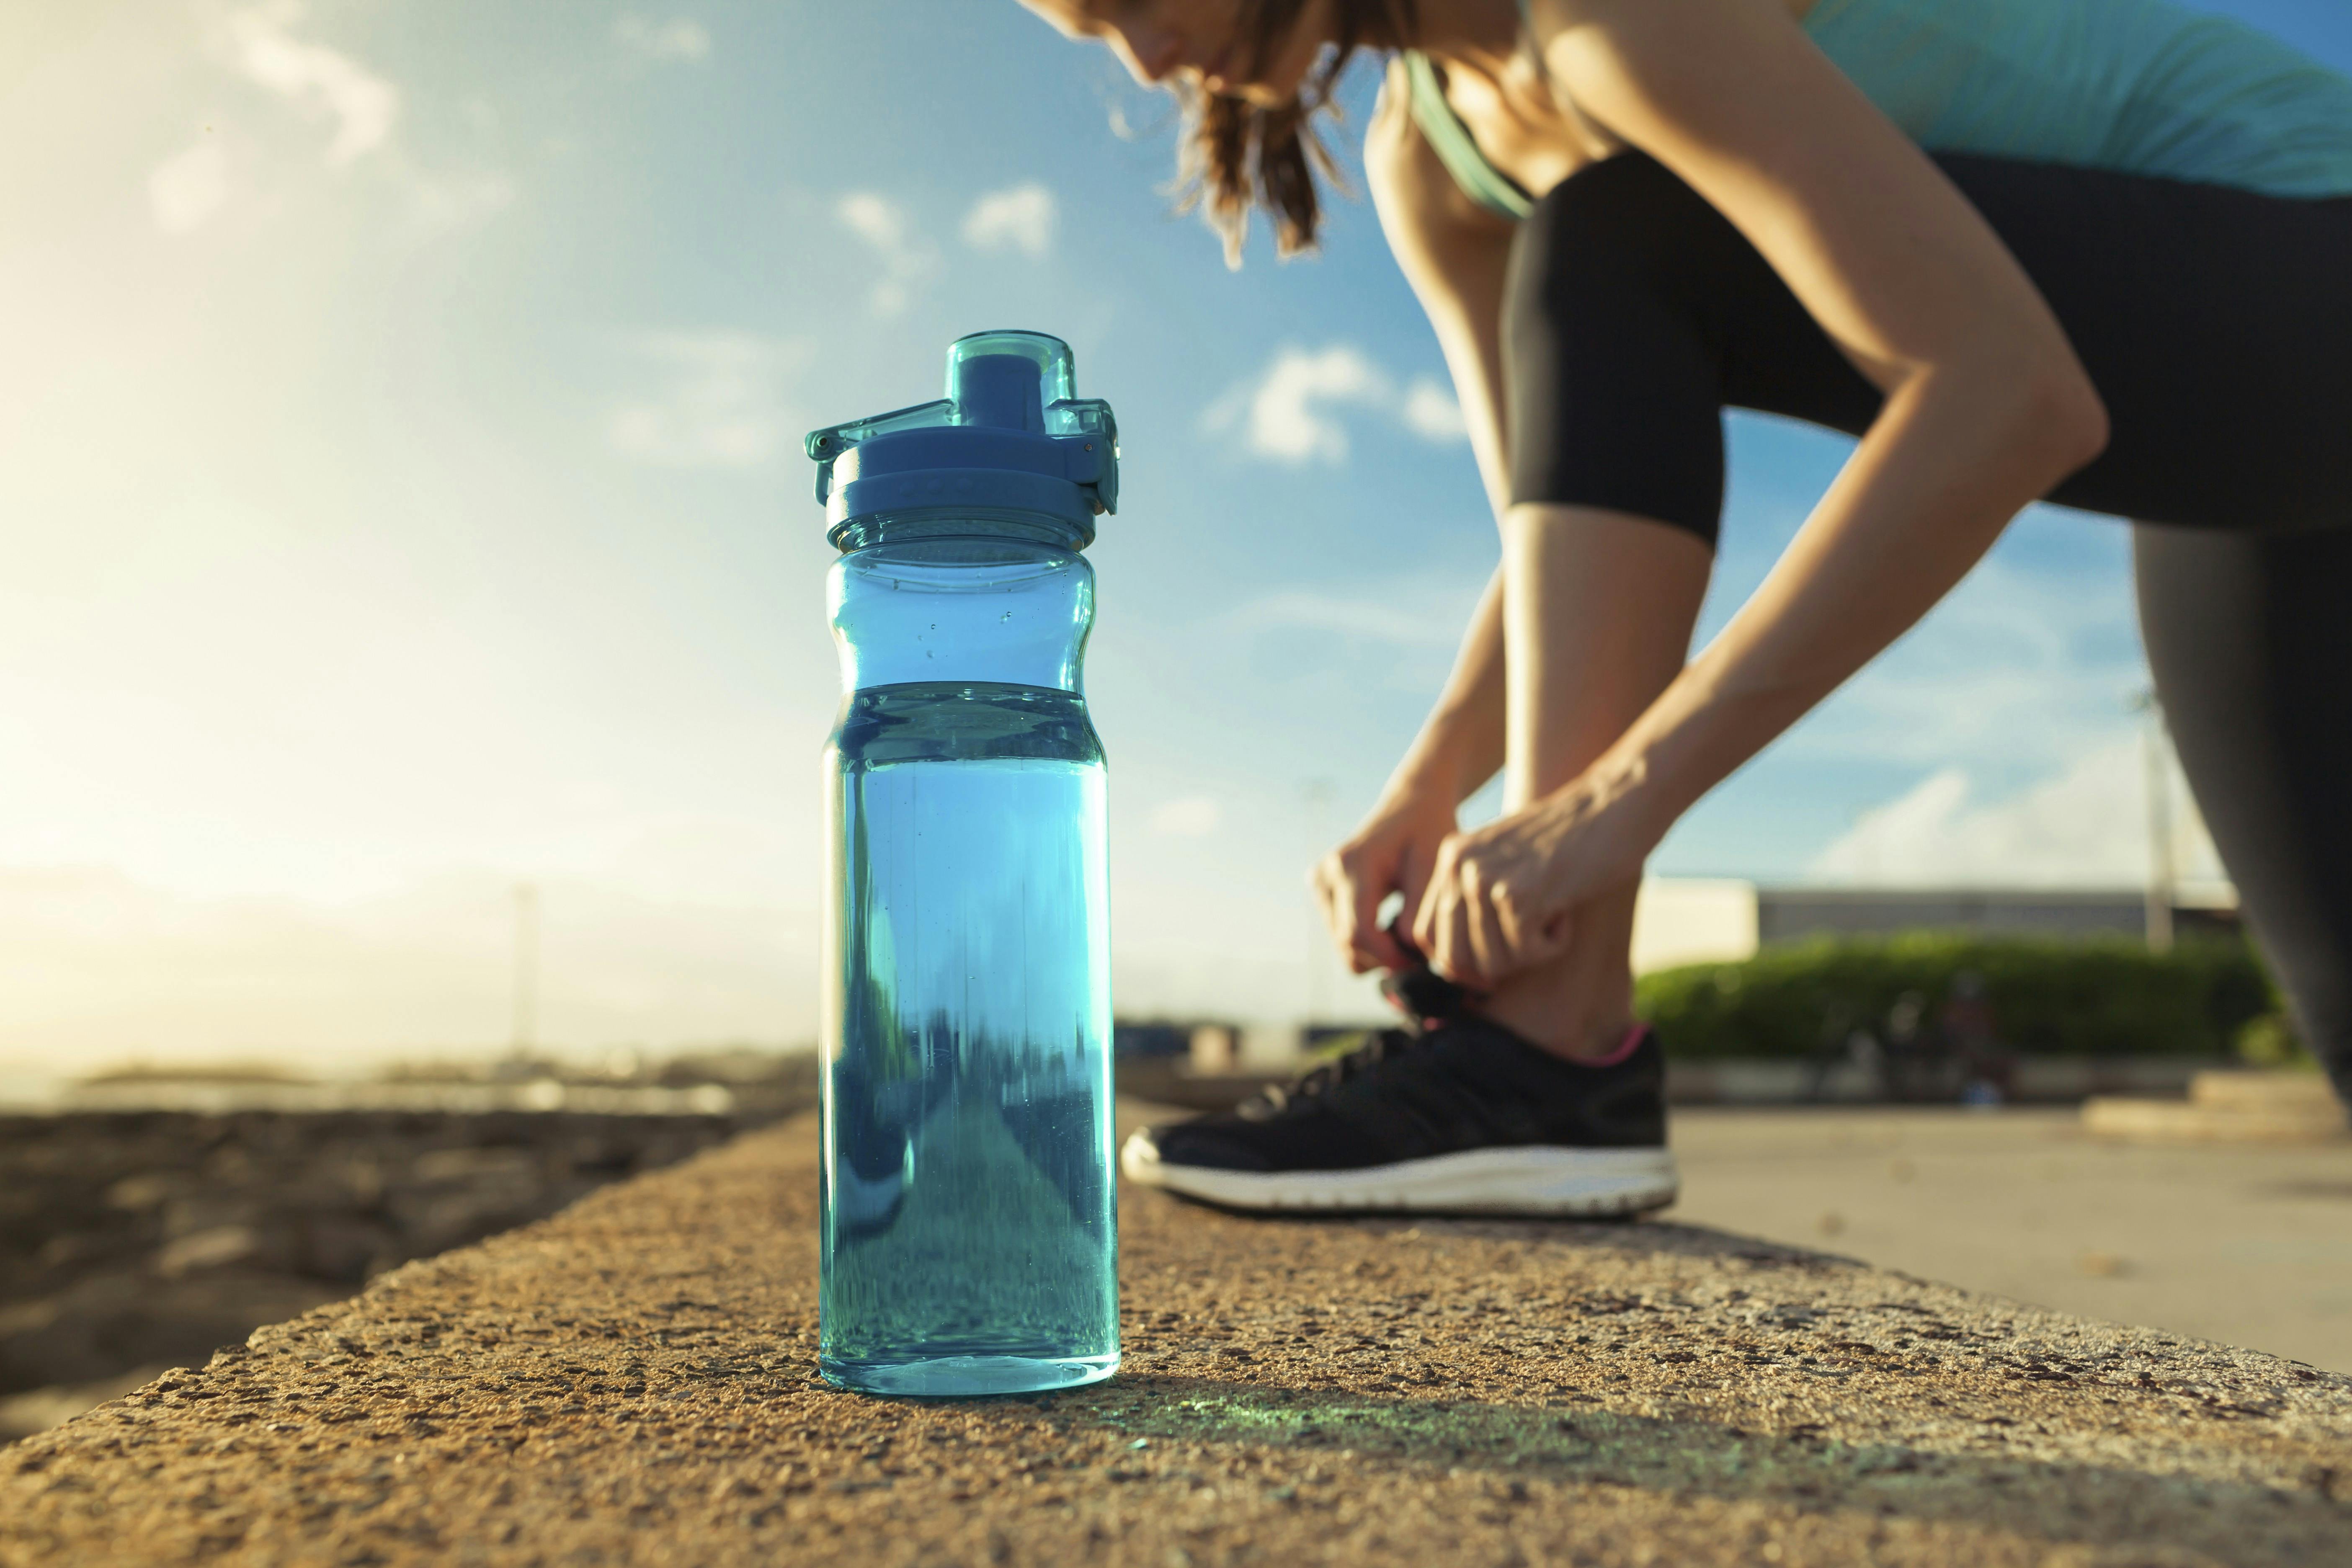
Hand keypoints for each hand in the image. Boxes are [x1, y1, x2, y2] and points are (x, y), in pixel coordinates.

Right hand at [1309, 788, 1458, 974]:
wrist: (1413, 805)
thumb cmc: (1428, 833)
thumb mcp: (1433, 869)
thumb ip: (1418, 912)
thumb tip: (1403, 952)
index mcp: (1353, 864)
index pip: (1359, 932)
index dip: (1389, 958)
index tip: (1419, 962)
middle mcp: (1327, 873)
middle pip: (1347, 944)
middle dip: (1385, 957)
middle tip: (1419, 951)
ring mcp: (1320, 881)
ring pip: (1343, 945)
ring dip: (1376, 951)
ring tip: (1407, 931)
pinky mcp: (1321, 888)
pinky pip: (1341, 934)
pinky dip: (1367, 940)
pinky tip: (1390, 922)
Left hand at [1410, 766, 1654, 989]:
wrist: (1615, 804)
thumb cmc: (1571, 841)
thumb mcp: (1509, 863)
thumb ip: (1475, 902)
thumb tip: (1451, 970)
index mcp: (1451, 857)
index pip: (1426, 935)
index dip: (1458, 964)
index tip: (1495, 962)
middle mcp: (1459, 865)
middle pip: (1455, 959)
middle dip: (1498, 964)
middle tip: (1532, 935)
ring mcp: (1484, 879)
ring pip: (1492, 963)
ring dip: (1530, 952)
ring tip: (1553, 911)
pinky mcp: (1517, 895)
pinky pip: (1528, 953)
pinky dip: (1555, 943)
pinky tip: (1567, 908)